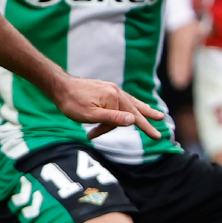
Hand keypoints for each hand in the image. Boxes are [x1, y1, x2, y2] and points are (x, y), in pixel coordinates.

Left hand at [52, 77, 166, 139]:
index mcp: (114, 97)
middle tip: (162, 120)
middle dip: (147, 117)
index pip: (133, 116)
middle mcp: (115, 91)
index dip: (146, 127)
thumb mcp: (90, 115)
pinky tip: (131, 107)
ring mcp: (111, 88)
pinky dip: (129, 105)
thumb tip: (133, 119)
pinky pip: (122, 99)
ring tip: (154, 114)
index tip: (157, 136)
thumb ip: (112, 118)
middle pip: (134, 108)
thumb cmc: (72, 103)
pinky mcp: (105, 89)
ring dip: (141, 110)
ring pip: (129, 102)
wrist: (60, 86)